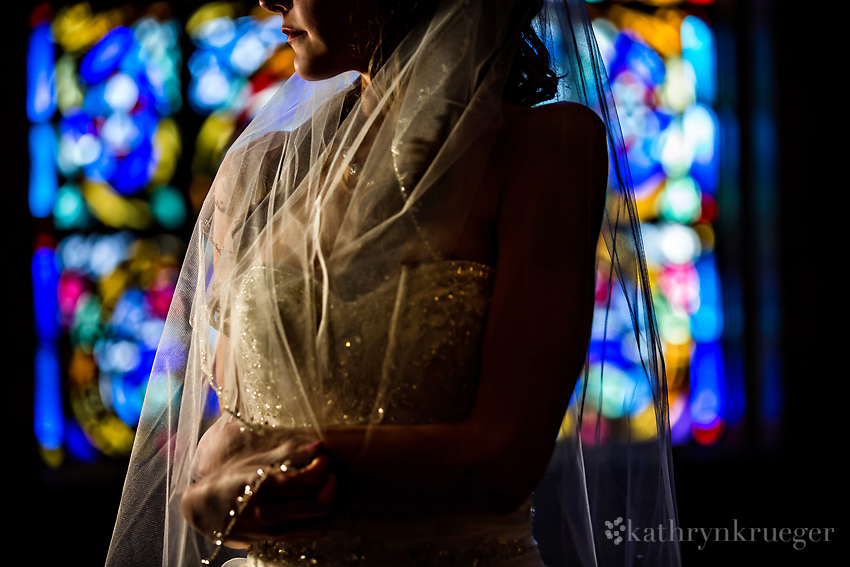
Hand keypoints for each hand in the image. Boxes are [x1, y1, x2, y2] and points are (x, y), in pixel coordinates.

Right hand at [183, 434, 336, 546]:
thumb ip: (288, 453)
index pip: (308, 481)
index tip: (321, 454)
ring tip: (321, 484)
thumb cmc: (228, 479)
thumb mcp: (254, 462)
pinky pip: (311, 531)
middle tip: (325, 469)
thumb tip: (319, 446)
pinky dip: (319, 515)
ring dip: (328, 500)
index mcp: (263, 489)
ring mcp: (274, 531)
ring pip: (321, 522)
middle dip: (331, 483)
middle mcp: (270, 514)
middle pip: (321, 505)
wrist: (204, 510)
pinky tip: (311, 499)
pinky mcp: (277, 540)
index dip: (322, 465)